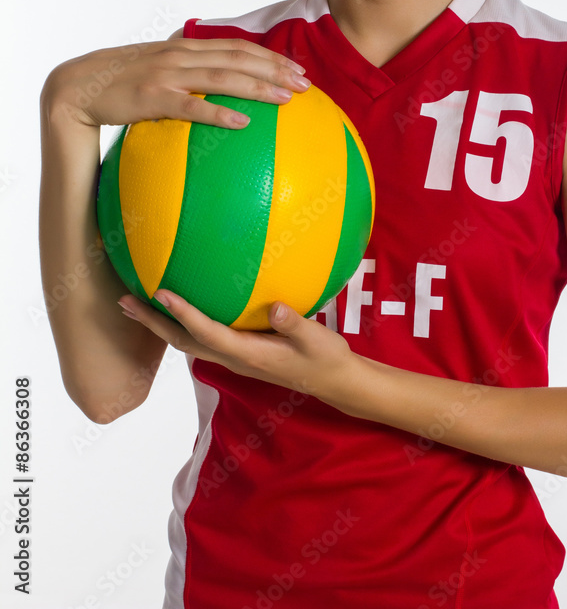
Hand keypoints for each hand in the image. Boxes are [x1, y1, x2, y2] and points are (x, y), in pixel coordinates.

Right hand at [41, 34, 309, 129]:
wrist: (76, 87)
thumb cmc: (120, 83)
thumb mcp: (158, 70)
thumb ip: (187, 71)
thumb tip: (216, 87)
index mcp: (185, 48)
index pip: (237, 46)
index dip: (269, 55)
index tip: (297, 69)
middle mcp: (181, 55)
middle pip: (239, 58)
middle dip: (276, 69)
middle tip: (305, 84)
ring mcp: (167, 75)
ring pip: (223, 77)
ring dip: (259, 87)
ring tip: (286, 99)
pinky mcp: (153, 98)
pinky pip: (193, 107)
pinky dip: (220, 113)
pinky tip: (244, 122)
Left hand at [117, 290, 355, 401]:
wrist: (333, 382)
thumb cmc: (326, 358)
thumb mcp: (317, 339)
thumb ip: (294, 323)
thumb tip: (275, 306)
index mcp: (248, 354)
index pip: (206, 332)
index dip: (182, 313)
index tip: (160, 293)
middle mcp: (233, 358)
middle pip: (182, 341)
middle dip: (151, 322)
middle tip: (123, 301)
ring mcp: (234, 358)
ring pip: (187, 342)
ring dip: (160, 325)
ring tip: (136, 304)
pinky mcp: (238, 353)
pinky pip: (201, 338)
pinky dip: (182, 323)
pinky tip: (180, 306)